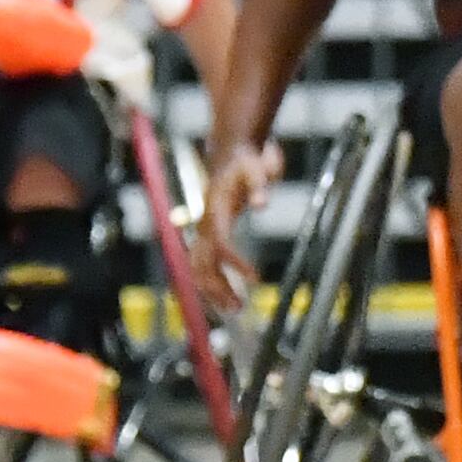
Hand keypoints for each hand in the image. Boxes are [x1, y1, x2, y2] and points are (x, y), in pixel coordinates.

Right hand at [199, 142, 280, 315]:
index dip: (234, 263)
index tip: (255, 279)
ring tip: (235, 308)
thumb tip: (262, 204)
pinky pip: (203, 263)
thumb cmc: (246, 161)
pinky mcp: (209, 233)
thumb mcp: (256, 168)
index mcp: (215, 208)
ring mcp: (204, 229)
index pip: (221, 242)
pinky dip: (210, 281)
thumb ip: (259, 184)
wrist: (230, 153)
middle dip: (218, 286)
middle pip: (203, 262)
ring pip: (200, 266)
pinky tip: (224, 297)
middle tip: (239, 308)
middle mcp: (205, 223)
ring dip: (213, 289)